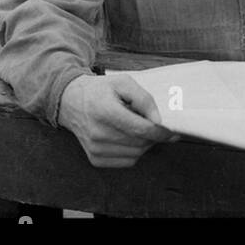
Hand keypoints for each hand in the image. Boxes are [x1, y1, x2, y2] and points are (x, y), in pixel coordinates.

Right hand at [58, 74, 174, 167]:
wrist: (71, 101)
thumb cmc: (100, 90)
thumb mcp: (123, 82)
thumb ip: (143, 99)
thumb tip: (158, 121)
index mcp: (105, 111)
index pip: (140, 129)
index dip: (160, 132)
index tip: (173, 132)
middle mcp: (98, 133)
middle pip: (140, 143)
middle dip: (153, 136)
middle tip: (154, 124)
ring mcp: (95, 149)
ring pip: (135, 154)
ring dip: (144, 144)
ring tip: (137, 127)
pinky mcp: (95, 159)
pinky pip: (126, 161)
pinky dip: (134, 151)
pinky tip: (128, 137)